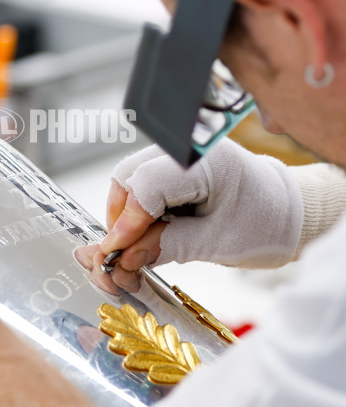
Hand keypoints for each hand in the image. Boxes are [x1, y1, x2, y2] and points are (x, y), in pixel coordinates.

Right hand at [75, 139, 303, 292]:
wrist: (288, 212)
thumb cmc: (264, 225)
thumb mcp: (216, 244)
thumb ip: (167, 246)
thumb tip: (125, 258)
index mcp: (205, 162)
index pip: (146, 186)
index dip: (126, 222)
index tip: (116, 254)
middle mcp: (186, 148)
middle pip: (130, 176)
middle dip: (121, 217)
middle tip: (125, 253)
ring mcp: (178, 152)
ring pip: (131, 178)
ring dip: (128, 213)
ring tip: (140, 245)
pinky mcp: (175, 162)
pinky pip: (143, 181)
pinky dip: (140, 208)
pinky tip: (152, 231)